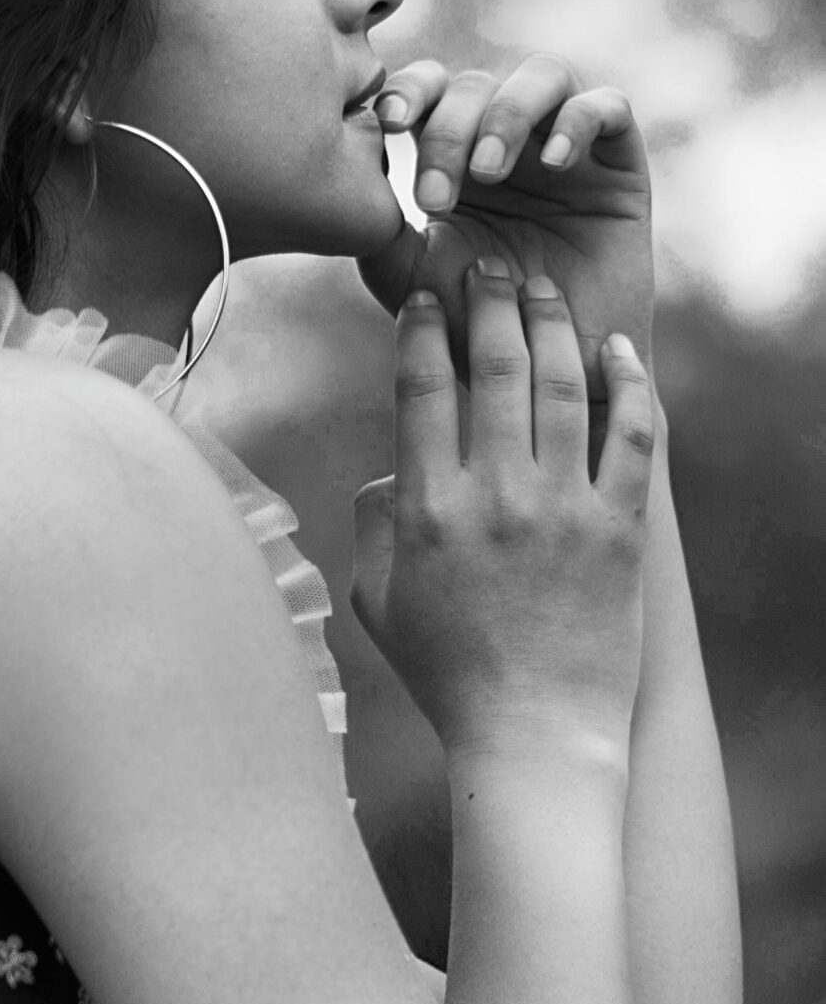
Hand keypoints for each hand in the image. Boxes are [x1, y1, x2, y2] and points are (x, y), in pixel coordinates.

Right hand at [351, 263, 653, 754]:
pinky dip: (628, 384)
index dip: (423, 329)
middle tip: (490, 267)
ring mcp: (562, 511)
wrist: (535, 735)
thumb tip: (391, 468)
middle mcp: (495, 498)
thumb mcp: (377, 599)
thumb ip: (372, 523)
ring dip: (552, 325)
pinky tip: (616, 351)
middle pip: (493, 368)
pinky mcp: (619, 530)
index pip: (423, 387)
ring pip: (561, 386)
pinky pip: (630, 437)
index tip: (427, 296)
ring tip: (544, 292)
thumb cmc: (447, 672)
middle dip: (490, 304)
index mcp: (428, 509)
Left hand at [356, 52, 653, 396]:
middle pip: (476, 83)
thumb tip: (357, 157)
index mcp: (454, 153)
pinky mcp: (621, 164)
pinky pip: (609, 106)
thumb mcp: (407, 276)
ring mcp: (567, 145)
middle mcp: (511, 138)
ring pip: (543, 75)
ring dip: (507, 114)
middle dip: (448, 130)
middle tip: (436, 196)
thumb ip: (376, 221)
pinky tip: (554, 164)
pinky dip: (578, 121)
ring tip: (488, 172)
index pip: (429, 88)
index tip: (387, 122)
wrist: (552, 374)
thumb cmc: (474, 326)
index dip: (407, 89)